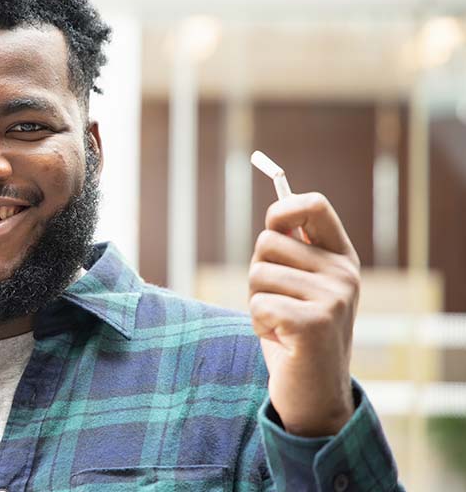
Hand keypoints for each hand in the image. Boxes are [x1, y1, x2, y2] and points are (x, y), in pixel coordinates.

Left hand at [248, 192, 358, 436]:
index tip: (272, 227)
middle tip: (278, 304)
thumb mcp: (300, 286)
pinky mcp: (314, 324)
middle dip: (258, 273)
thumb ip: (293, 252)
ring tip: (281, 325)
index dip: (282, 210)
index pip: (314, 205)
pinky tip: (281, 341)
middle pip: (267, 242)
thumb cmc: (295, 334)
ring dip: (257, 302)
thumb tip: (277, 212)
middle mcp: (344, 275)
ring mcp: (333, 299)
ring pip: (258, 274)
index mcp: (342, 259)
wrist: (314, 395)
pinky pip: (258, 305)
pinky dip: (258, 325)